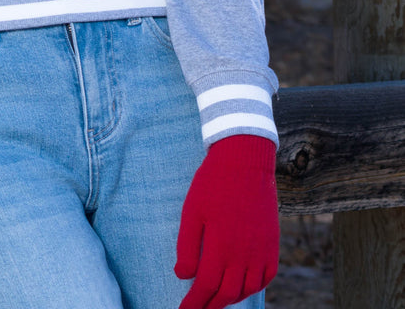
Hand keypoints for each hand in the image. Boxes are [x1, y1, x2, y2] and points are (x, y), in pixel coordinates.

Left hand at [175, 135, 278, 308]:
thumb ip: (188, 247)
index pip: (205, 287)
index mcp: (221, 247)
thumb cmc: (213, 184)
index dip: (193, 303)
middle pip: (226, 294)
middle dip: (210, 306)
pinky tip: (242, 287)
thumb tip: (183, 276)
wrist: (245, 161)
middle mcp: (244, 255)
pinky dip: (253, 288)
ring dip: (230, 299)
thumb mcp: (192, 212)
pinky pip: (266, 277)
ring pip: (247, 289)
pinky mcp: (272, 244)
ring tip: (216, 300)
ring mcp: (261, 251)